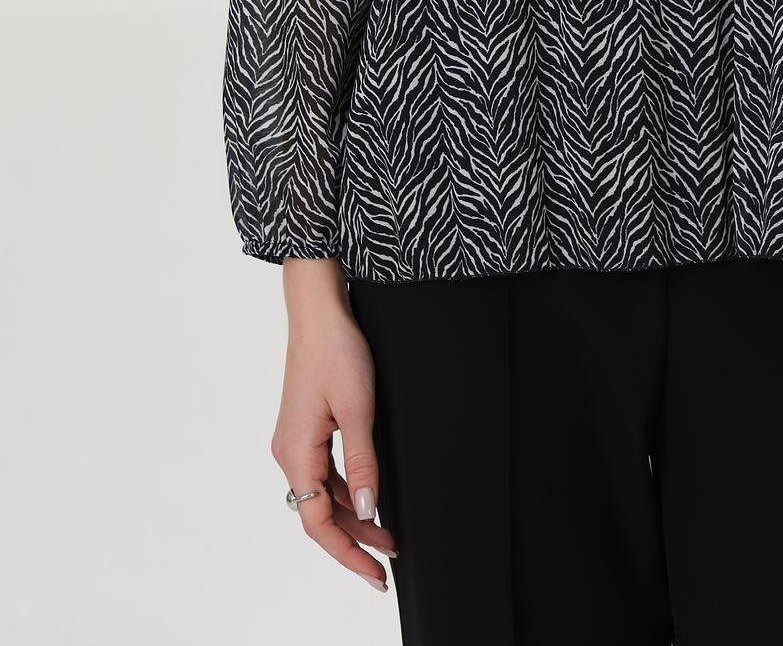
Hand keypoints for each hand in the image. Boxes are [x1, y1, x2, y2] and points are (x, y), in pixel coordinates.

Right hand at [270, 272, 397, 592]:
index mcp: (296, 453)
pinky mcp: (306, 428)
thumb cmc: (336, 351)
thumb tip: (367, 512)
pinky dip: (348, 490)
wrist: (319, 310)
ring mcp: (296, 441)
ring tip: (389, 533)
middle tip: (391, 557)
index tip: (375, 575)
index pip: (317, 524)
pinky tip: (369, 497)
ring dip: (354, 516)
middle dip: (355, 539)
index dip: (347, 554)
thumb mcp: (358, 409)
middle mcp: (290, 453)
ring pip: (323, 495)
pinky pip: (325, 473)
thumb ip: (363, 464)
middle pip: (319, 513)